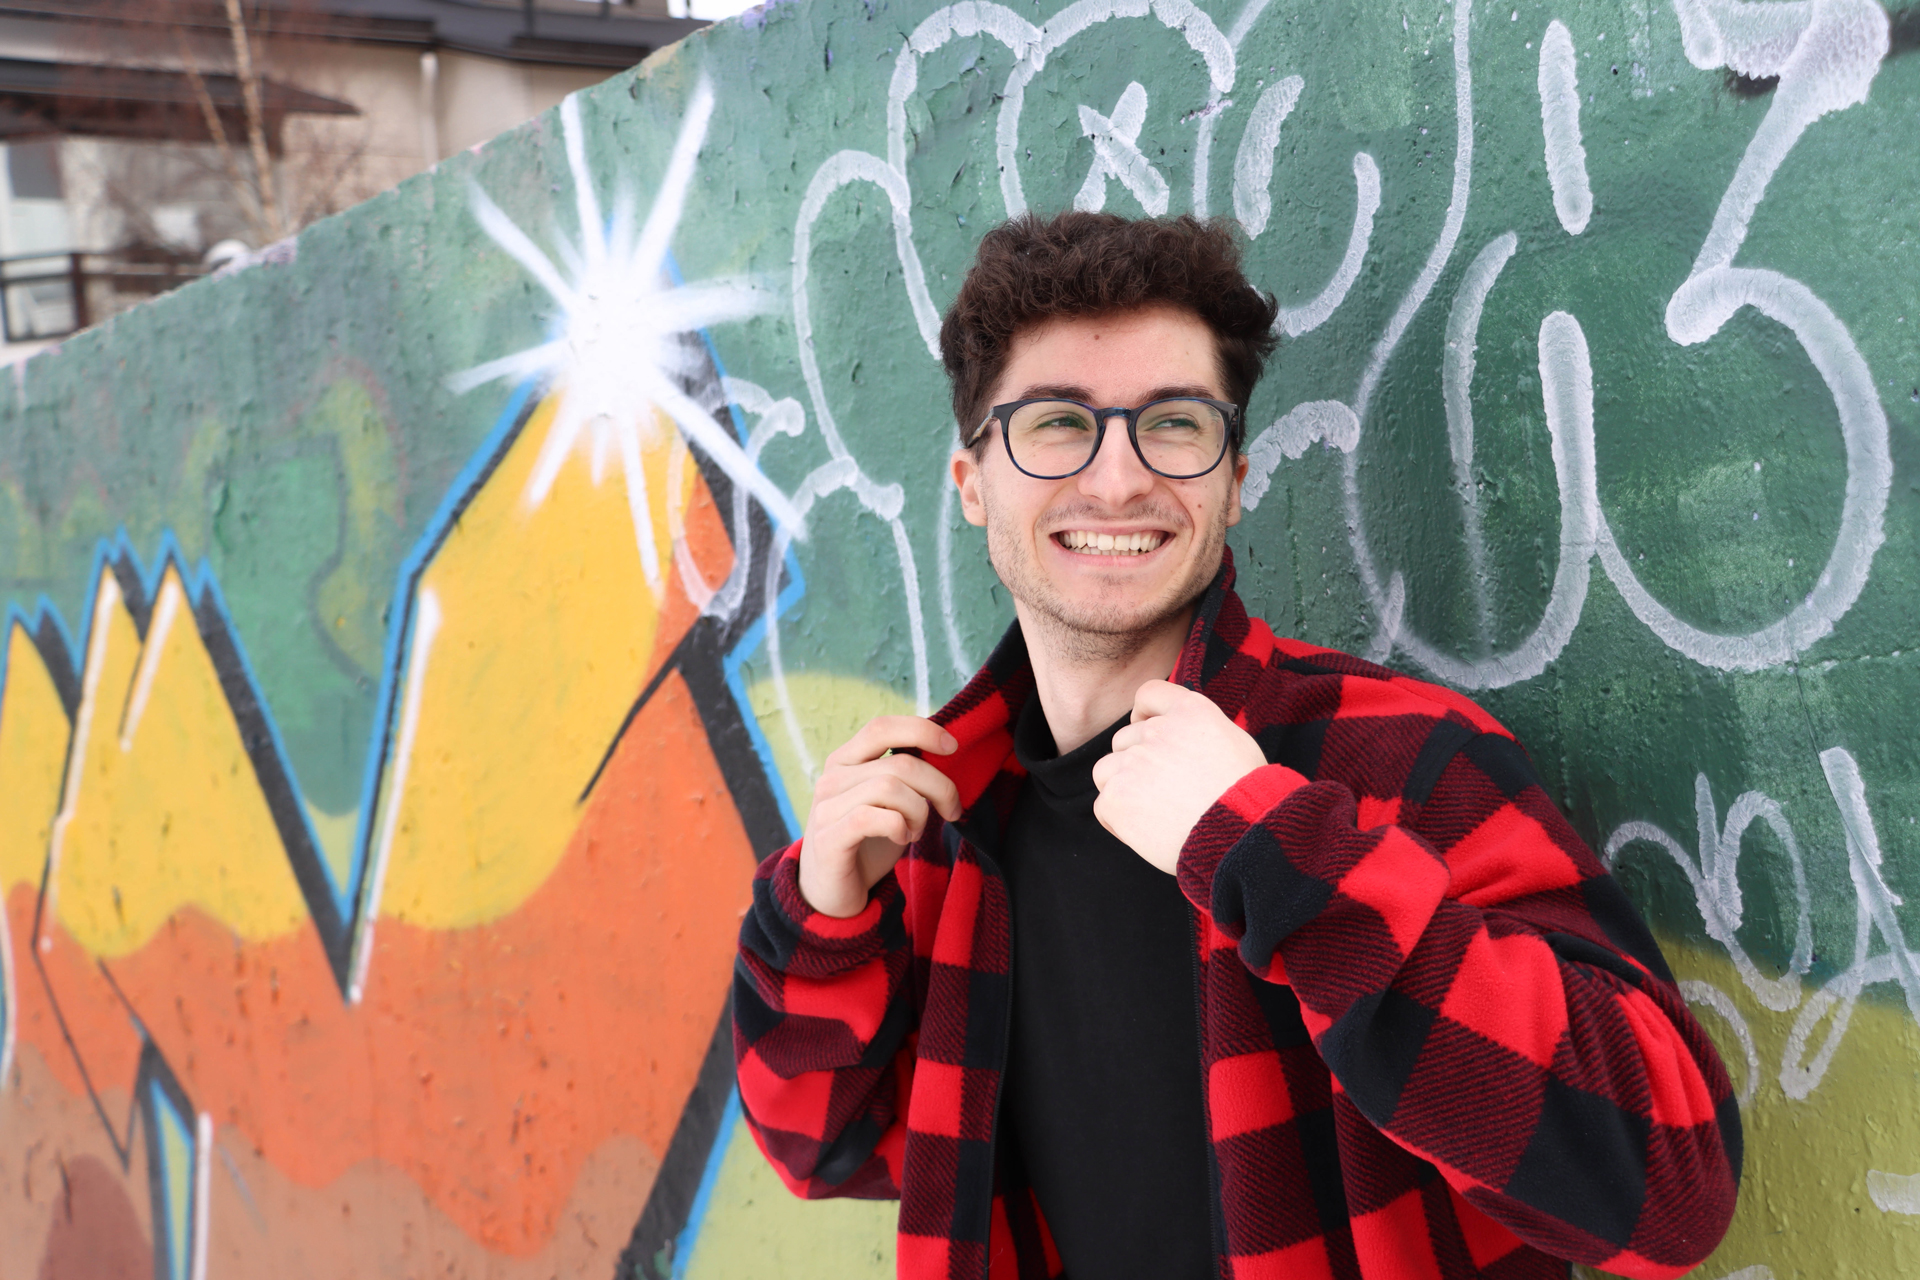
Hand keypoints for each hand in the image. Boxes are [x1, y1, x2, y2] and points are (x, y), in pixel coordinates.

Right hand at [798, 716, 961, 917]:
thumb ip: (906, 777)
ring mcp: (826, 808)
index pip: (882, 728)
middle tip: (951, 810)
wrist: (831, 892)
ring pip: (891, 788)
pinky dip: (899, 827)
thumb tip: (946, 752)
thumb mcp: (889, 802)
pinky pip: (873, 818)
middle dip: (940, 786)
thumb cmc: (867, 843)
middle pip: (901, 764)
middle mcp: (832, 778)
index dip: (921, 730)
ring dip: (919, 811)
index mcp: (846, 761)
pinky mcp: (828, 839)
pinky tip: (901, 838)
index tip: (953, 747)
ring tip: (916, 830)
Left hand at [1091, 681, 1268, 873]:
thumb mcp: (1235, 743)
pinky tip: (1146, 832)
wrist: (1241, 835)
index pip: (1149, 694)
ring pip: (1107, 771)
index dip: (1142, 713)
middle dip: (1137, 762)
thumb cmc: (1247, 797)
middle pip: (1124, 740)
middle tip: (1163, 791)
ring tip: (1153, 813)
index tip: (1146, 730)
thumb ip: (1199, 731)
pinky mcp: (1117, 796)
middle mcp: (1156, 730)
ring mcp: (1132, 763)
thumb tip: (1182, 739)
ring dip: (1123, 788)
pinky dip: (1118, 821)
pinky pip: (1103, 806)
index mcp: (1189, 711)